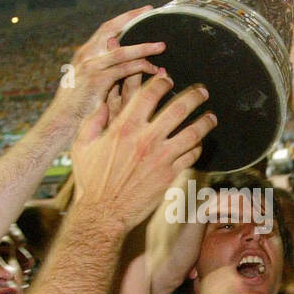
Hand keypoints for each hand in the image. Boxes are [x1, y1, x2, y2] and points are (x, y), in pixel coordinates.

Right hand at [55, 7, 163, 125]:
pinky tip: (152, 70)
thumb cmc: (77, 108)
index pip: (105, 29)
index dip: (123, 18)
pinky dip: (140, 68)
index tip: (140, 11)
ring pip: (122, 51)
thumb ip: (104, 72)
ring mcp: (90, 67)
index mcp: (85, 55)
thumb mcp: (89, 84)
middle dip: (131, 18)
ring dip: (143, 47)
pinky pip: (123, 69)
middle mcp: (86, 56)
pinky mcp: (96, 81)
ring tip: (161, 46)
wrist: (60, 124)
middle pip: (110, 30)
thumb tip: (123, 64)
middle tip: (150, 10)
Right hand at [71, 73, 215, 231]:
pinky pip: (191, 156)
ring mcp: (161, 158)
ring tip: (211, 116)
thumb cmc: (90, 180)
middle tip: (202, 91)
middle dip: (195, 95)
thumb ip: (93, 121)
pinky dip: (198, 147)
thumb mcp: (82, 145)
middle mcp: (146, 139)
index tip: (168, 80)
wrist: (103, 214)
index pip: (150, 94)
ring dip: (206, 121)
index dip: (162, 82)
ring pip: (193, 132)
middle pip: (179, 108)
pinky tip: (199, 143)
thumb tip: (103, 103)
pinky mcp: (169, 176)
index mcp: (125, 127)